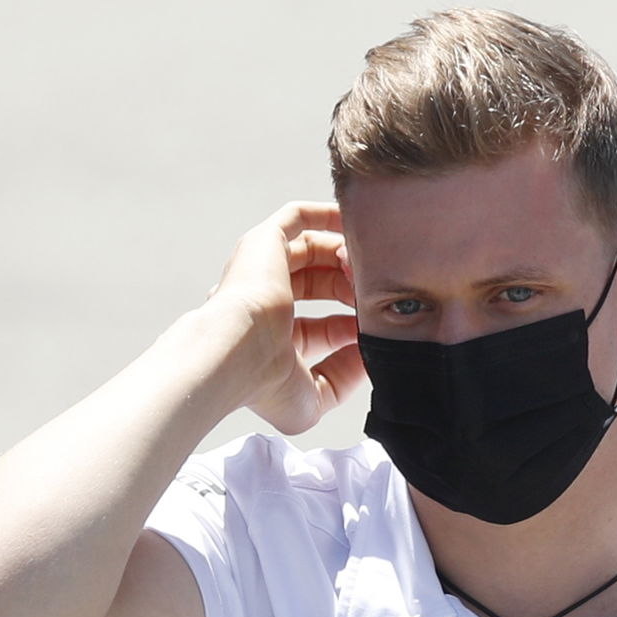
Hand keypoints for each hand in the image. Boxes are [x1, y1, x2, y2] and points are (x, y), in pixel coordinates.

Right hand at [205, 201, 363, 434]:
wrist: (236, 356)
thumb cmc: (266, 386)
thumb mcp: (316, 398)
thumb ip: (344, 379)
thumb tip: (369, 356)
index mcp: (271, 340)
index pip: (323, 328)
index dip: (353, 328)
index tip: (379, 332)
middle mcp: (263, 302)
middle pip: (322, 285)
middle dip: (355, 289)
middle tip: (381, 295)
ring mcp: (261, 271)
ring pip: (314, 251)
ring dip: (348, 257)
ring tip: (374, 268)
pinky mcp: (262, 243)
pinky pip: (297, 218)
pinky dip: (328, 218)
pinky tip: (357, 225)